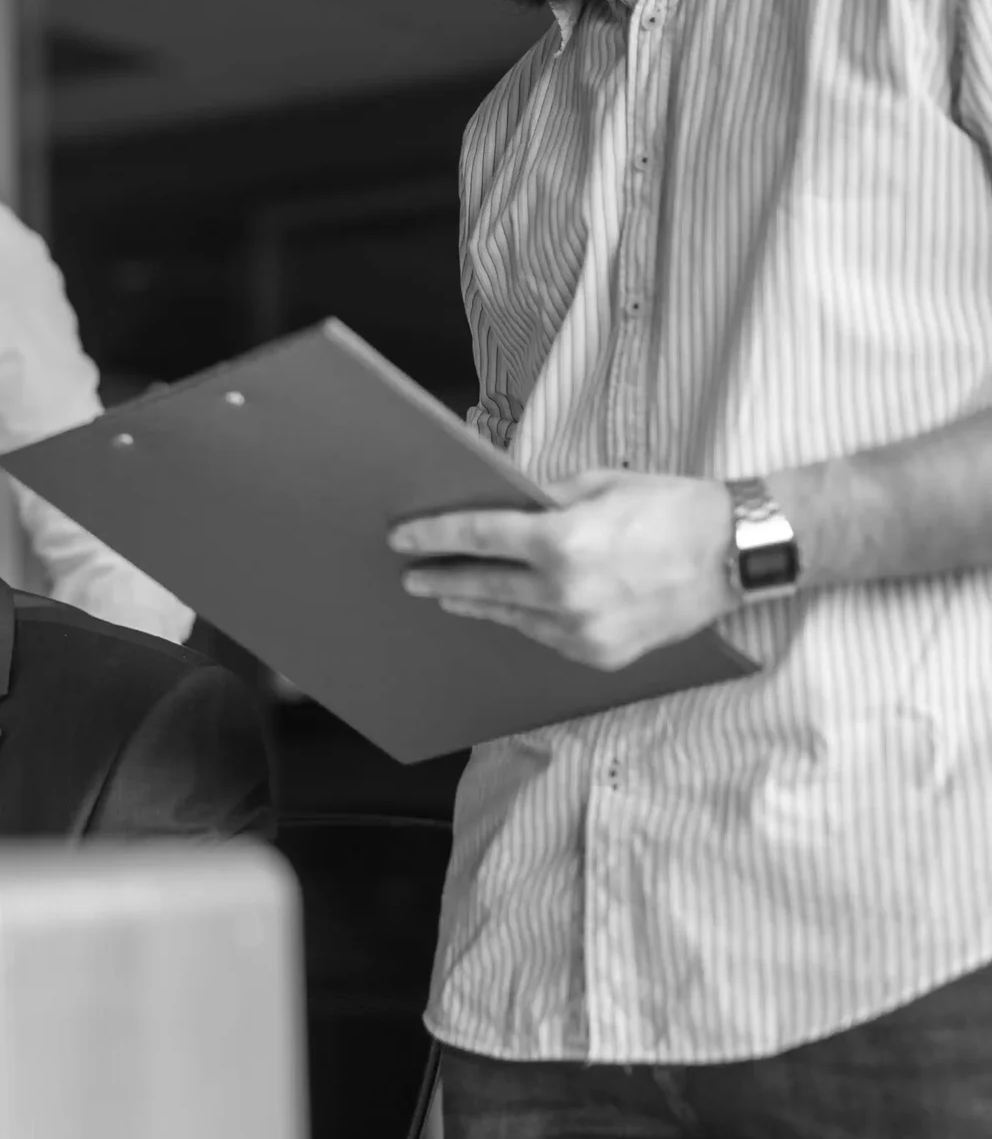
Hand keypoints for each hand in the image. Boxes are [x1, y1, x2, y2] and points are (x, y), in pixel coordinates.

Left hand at [389, 469, 737, 669]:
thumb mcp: (598, 484)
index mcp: (562, 541)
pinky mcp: (602, 654)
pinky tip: (508, 611)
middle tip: (412, 577)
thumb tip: (500, 508)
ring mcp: (584, 629)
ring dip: (477, 604)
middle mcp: (566, 592)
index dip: (433, 536)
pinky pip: (546, 637)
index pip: (477, 538)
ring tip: (450, 596)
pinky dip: (524, 621)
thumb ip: (542, 499)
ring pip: (511, 616)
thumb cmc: (669, 507)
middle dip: (442, 579)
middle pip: (483, 586)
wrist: (736, 552)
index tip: (401, 539)